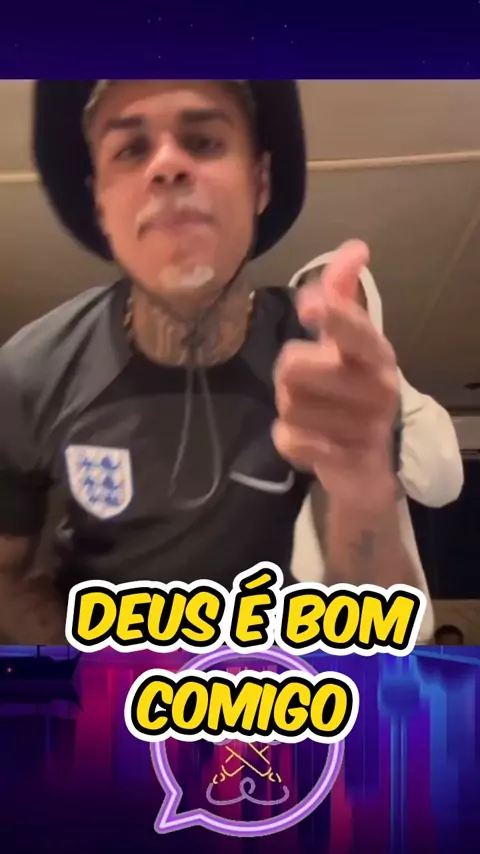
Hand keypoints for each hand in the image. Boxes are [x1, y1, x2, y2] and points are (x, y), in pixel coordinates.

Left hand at [272, 240, 400, 506]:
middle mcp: (377, 388)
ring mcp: (364, 428)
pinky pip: (290, 440)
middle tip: (306, 385)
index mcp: (376, 354)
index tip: (310, 304)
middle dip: (286, 375)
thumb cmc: (351, 392)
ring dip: (289, 409)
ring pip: (288, 405)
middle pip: (295, 366)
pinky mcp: (346, 461)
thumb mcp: (349, 343)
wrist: (366, 464)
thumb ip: (344, 294)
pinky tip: (309, 440)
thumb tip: (355, 247)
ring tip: (312, 414)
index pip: (356, 331)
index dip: (334, 316)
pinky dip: (288, 440)